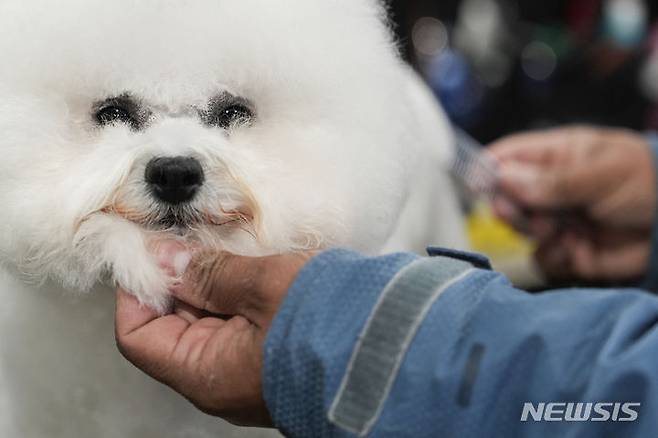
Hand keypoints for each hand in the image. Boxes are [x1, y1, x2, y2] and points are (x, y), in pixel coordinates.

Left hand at [115, 241, 312, 425]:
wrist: (397, 347)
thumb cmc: (328, 321)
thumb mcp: (260, 284)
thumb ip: (206, 271)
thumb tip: (163, 257)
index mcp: (205, 373)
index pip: (138, 334)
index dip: (138, 288)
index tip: (151, 248)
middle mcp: (220, 380)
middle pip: (172, 326)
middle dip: (178, 278)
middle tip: (194, 235)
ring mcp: (248, 369)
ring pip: (208, 321)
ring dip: (211, 282)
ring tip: (227, 245)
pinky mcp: (273, 354)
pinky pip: (238, 324)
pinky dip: (237, 292)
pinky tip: (251, 263)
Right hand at [490, 126, 656, 282]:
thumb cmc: (649, 182)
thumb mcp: (602, 173)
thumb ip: (553, 181)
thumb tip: (503, 180)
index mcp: (555, 156)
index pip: (507, 157)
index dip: (488, 169)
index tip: (479, 186)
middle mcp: (548, 189)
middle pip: (505, 197)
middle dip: (511, 209)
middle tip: (530, 214)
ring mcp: (556, 220)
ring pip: (519, 230)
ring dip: (535, 232)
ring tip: (562, 229)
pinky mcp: (566, 251)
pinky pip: (541, 258)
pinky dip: (553, 256)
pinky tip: (574, 248)